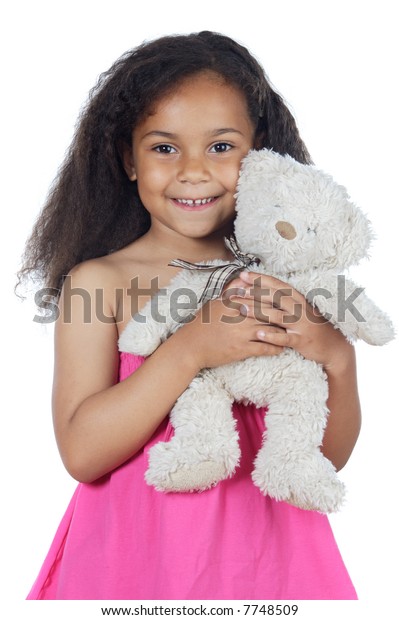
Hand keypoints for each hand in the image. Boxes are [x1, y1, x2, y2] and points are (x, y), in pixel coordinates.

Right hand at [175, 276, 285, 369]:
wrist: (191, 347)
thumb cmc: (202, 324)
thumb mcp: (215, 302)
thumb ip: (231, 290)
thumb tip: (242, 277)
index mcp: (234, 302)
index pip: (261, 297)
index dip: (276, 299)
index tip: (287, 301)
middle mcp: (240, 315)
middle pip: (269, 312)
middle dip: (284, 315)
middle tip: (296, 317)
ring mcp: (241, 332)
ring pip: (270, 330)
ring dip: (283, 333)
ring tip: (293, 333)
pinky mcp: (242, 349)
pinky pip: (265, 348)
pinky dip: (276, 348)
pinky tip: (282, 349)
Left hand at [237, 271, 352, 371]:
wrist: (333, 346)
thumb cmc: (310, 326)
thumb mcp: (298, 310)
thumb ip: (282, 301)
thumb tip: (261, 289)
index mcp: (297, 299)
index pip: (276, 285)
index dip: (260, 279)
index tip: (243, 275)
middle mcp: (299, 309)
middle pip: (275, 298)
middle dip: (255, 293)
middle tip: (237, 291)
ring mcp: (300, 325)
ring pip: (277, 316)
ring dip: (258, 312)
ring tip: (242, 310)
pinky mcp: (301, 340)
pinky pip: (285, 338)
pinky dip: (272, 336)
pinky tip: (258, 334)